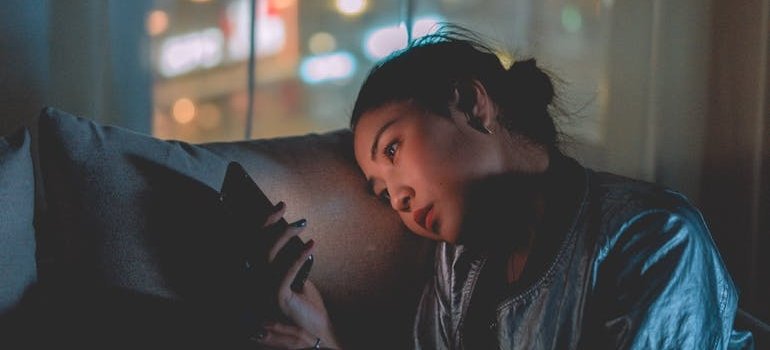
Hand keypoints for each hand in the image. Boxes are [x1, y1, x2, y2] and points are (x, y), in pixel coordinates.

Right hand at [257, 202, 341, 348]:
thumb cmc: (307, 303)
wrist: (317, 330)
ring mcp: (263, 292)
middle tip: (289, 210)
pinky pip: (284, 272)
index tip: (280, 206)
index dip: (264, 224)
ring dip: (285, 235)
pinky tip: (311, 246)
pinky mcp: (277, 299)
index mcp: (258, 277)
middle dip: (272, 224)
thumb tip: (290, 230)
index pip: (253, 245)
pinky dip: (298, 256)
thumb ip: (289, 258)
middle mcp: (255, 283)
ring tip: (303, 224)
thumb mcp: (297, 275)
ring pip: (267, 255)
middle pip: (255, 246)